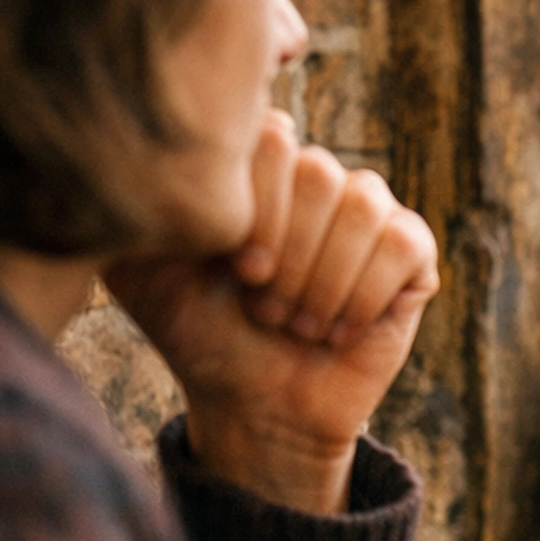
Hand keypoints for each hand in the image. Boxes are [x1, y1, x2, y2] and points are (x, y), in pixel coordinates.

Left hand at [107, 113, 439, 514]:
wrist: (255, 405)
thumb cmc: (202, 334)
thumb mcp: (144, 271)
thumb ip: (135, 208)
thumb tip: (127, 154)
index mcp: (259, 169)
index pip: (272, 135)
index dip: (258, 210)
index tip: (237, 270)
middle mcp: (316, 179)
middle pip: (319, 172)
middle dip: (291, 257)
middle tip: (266, 307)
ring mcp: (368, 212)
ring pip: (363, 205)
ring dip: (324, 282)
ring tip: (299, 325)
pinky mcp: (412, 253)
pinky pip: (403, 244)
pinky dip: (364, 295)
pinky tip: (338, 330)